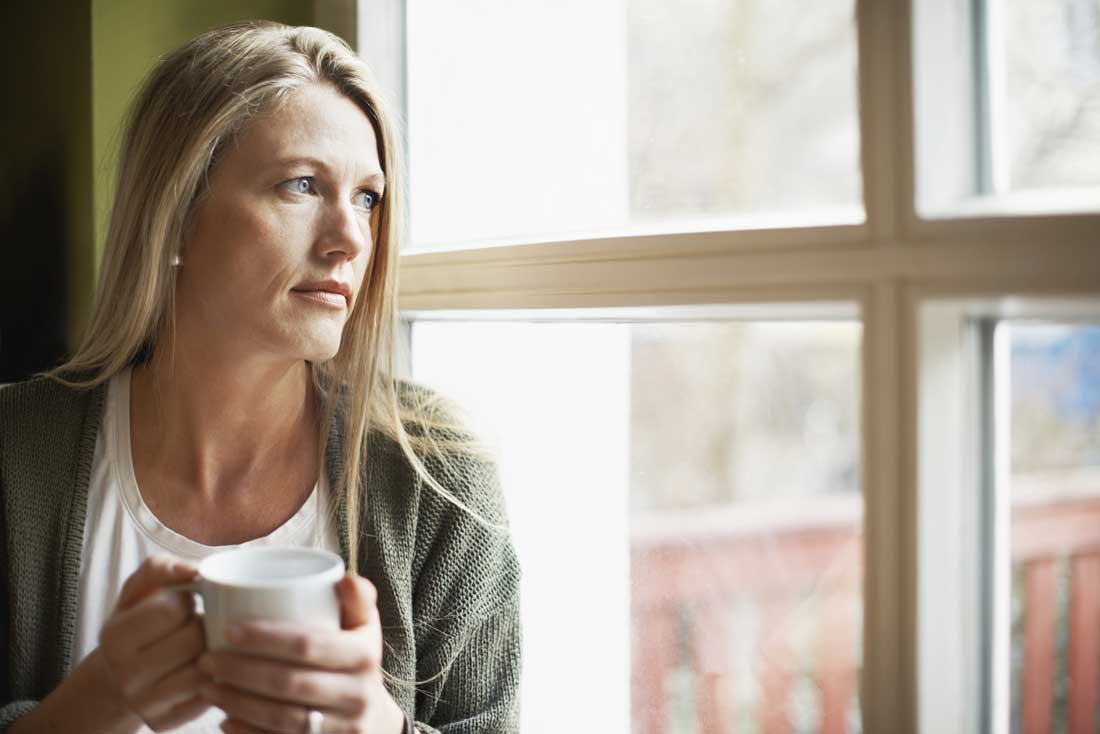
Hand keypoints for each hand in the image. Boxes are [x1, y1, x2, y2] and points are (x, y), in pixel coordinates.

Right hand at [98, 554, 212, 731]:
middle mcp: (126, 675)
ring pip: (205, 670)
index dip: (187, 599)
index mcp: (115, 638)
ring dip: (216, 651)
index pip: (172, 609)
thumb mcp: (138, 590)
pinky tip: (212, 667)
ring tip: (208, 642)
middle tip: (204, 621)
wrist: (118, 677)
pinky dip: (218, 678)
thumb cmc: (136, 622)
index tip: (186, 601)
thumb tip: (194, 570)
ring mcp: (145, 704)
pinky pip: (209, 697)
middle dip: (206, 624)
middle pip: (193, 640)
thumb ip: (161, 568)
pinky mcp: (165, 723)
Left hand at [199, 574, 406, 733]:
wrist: (376, 722)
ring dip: (236, 702)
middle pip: (288, 683)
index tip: (228, 629)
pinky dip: (246, 733)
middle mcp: (357, 695)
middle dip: (240, 671)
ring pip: (280, 718)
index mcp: (364, 655)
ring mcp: (342, 730)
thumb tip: (343, 578)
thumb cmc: (357, 662)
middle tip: (207, 659)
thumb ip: (357, 598)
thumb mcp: (366, 628)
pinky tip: (224, 720)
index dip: (265, 638)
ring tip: (207, 686)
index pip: (307, 644)